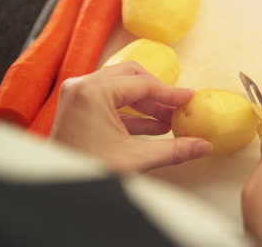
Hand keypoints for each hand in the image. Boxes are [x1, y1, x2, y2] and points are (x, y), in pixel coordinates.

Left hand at [51, 62, 212, 172]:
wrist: (57, 185)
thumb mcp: (136, 159)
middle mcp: (83, 86)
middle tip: (178, 106)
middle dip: (158, 93)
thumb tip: (203, 145)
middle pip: (131, 75)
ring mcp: (79, 95)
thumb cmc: (87, 170)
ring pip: (122, 88)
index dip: (171, 93)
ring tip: (170, 120)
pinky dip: (133, 112)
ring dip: (147, 103)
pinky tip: (154, 127)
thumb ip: (173, 150)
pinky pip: (111, 101)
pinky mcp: (79, 107)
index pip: (143, 84)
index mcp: (94, 92)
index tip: (190, 97)